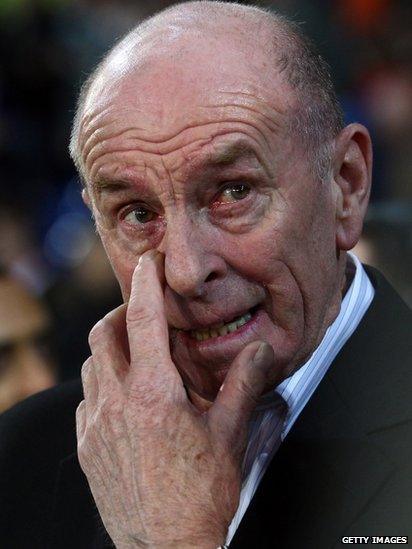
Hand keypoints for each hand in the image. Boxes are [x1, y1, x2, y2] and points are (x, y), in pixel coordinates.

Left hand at [76, 251, 277, 547]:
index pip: (142, 319)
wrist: (166, 547)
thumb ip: (243, 384)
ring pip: (92, 364)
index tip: (147, 263)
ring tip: (135, 354)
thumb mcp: (229, 435)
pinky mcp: (87, 446)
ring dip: (110, 349)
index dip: (144, 283)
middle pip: (104, 333)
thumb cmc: (200, 495)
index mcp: (154, 392)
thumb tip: (260, 351)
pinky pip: (87, 398)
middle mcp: (118, 402)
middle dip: (121, 312)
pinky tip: (123, 396)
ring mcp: (97, 424)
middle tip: (141, 312)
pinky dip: (102, 383)